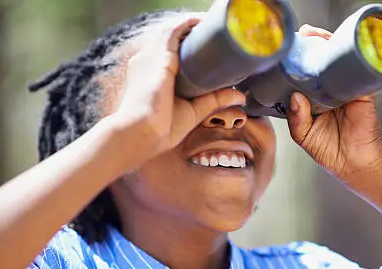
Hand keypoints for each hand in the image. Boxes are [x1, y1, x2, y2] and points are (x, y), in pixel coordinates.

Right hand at [113, 15, 245, 153]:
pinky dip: (189, 23)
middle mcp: (147, 62)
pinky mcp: (160, 55)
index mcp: (149, 76)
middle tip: (212, 34)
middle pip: (170, 40)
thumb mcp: (193, 111)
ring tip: (211, 24)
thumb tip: (240, 96)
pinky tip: (203, 21)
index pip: (167, 54)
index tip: (204, 47)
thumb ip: (214, 100)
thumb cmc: (159, 130)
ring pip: (173, 32)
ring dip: (191, 26)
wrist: (141, 133)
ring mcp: (151, 57)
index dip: (185, 48)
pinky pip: (175, 30)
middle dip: (190, 34)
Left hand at [286, 25, 381, 183]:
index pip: (303, 73)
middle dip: (311, 44)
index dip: (295, 59)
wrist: (355, 163)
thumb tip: (295, 96)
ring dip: (327, 44)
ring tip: (313, 35)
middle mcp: (329, 89)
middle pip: (320, 61)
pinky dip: (346, 58)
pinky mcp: (362, 91)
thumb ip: (296, 118)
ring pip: (336, 60)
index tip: (285, 48)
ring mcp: (346, 88)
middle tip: (302, 34)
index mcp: (313, 97)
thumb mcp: (303, 135)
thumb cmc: (329, 150)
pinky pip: (354, 70)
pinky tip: (335, 49)